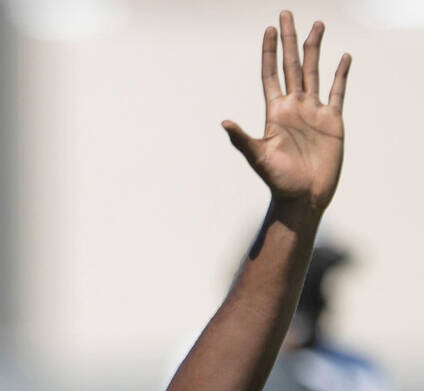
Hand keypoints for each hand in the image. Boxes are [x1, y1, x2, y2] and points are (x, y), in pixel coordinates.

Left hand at [223, 11, 350, 212]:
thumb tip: (224, 122)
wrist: (303, 196)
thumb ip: (242, 139)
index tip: (269, 29)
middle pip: (292, 65)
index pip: (271, 74)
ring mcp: (313, 112)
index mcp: (275, 112)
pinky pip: (337, 91)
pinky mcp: (332, 121)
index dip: (270, 52)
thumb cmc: (278, 180)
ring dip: (315, 48)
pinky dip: (340, 74)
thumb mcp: (258, 158)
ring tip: (317, 25)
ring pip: (314, 72)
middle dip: (290, 40)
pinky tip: (343, 57)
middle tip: (286, 13)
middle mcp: (294, 107)